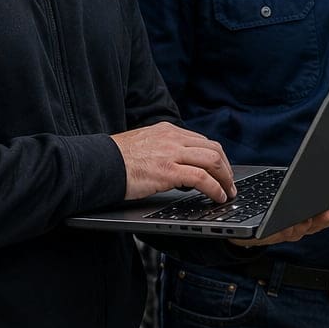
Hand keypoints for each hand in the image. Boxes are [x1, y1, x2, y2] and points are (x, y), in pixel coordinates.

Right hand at [113, 122, 235, 203]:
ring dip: (225, 178)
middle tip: (229, 183)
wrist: (98, 163)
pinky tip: (217, 197)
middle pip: (213, 149)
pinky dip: (215, 188)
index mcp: (167, 130)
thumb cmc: (115, 159)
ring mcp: (171, 153)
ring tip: (227, 192)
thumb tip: (178, 164)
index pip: (202, 141)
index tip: (222, 170)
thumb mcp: (144, 144)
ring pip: (212, 161)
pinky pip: (202, 178)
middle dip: (226, 168)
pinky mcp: (168, 171)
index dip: (217, 157)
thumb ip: (162, 149)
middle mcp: (172, 138)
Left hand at [231, 186, 328, 247]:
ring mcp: (296, 229)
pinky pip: (291, 229)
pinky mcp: (276, 233)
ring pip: (318, 223)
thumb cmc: (270, 207)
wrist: (241, 228)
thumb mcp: (292, 189)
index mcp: (318, 210)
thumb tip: (327, 153)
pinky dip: (301, 224)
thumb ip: (309, 178)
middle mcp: (312, 221)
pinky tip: (309, 217)